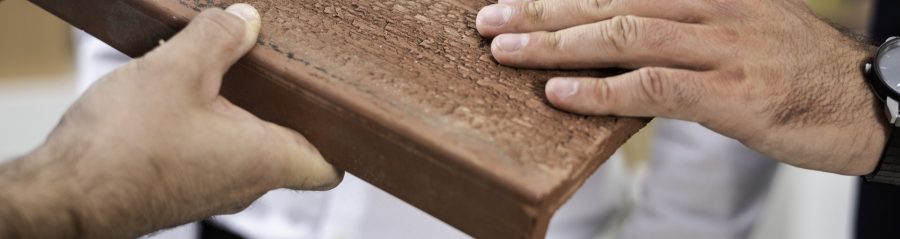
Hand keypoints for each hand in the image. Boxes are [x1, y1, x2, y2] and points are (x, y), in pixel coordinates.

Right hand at [0, 4, 339, 237]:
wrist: (61, 197)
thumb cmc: (122, 148)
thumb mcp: (178, 71)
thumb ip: (219, 38)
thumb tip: (245, 19)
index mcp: (265, 160)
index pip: (328, 168)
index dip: (340, 141)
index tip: (337, 112)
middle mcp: (244, 185)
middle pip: (286, 150)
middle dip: (282, 110)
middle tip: (273, 71)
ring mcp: (209, 191)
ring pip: (243, 151)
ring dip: (238, 116)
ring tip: (221, 75)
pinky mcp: (177, 189)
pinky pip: (207, 155)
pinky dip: (205, 128)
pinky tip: (179, 100)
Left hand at [476, 0, 884, 174]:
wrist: (870, 102)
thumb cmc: (796, 71)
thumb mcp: (741, 28)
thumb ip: (684, 27)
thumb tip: (615, 39)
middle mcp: (714, 7)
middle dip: (543, 9)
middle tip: (490, 20)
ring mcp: (725, 47)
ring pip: (624, 33)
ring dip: (556, 43)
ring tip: (505, 50)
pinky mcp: (734, 95)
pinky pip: (654, 86)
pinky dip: (601, 89)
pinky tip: (560, 93)